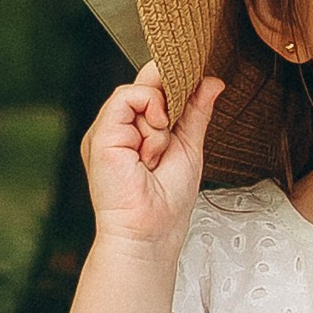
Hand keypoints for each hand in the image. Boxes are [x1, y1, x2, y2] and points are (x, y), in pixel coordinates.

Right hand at [83, 61, 221, 253]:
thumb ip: (196, 111)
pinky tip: (150, 147)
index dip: (172, 83)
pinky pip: (126, 98)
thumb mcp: (189, 146)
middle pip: (145, 84)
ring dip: (160, 122)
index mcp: (135, 131)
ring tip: (156, 155)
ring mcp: (107, 130)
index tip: (194, 85)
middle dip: (169, 101)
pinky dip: (148, 116)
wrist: (150, 231)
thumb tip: (211, 81)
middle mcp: (119, 129)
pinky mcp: (101, 134)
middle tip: (173, 130)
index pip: (151, 88)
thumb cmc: (166, 203)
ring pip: (139, 91)